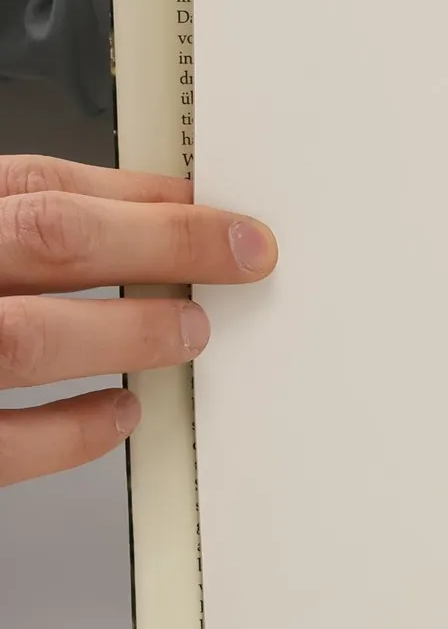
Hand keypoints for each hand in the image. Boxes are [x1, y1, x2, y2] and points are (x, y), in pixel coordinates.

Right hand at [0, 156, 276, 486]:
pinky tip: (121, 413)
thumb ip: (34, 230)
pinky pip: (10, 442)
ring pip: (33, 336)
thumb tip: (158, 218)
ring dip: (131, 332)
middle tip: (244, 260)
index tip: (222, 217)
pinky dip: (75, 430)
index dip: (144, 197)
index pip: (42, 185)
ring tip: (189, 333)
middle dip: (163, 244)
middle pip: (51, 237)